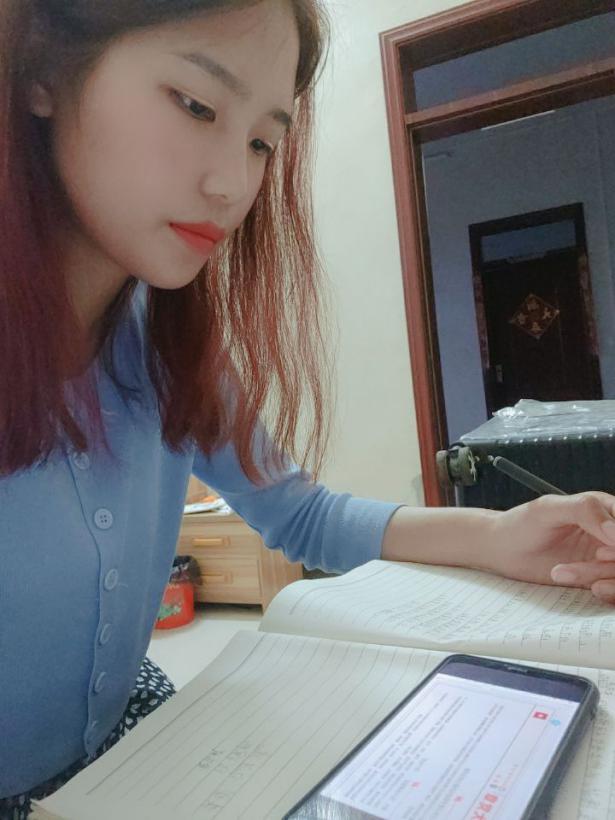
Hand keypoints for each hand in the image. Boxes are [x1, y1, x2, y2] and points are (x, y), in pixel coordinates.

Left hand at [487, 492, 614, 604]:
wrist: (502, 550)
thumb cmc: (522, 523)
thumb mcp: (549, 509)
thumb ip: (585, 511)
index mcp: (606, 508)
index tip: (601, 550)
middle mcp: (611, 534)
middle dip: (612, 563)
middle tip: (592, 558)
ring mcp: (607, 558)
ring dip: (599, 576)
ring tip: (563, 572)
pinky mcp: (599, 579)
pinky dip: (610, 592)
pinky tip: (591, 588)